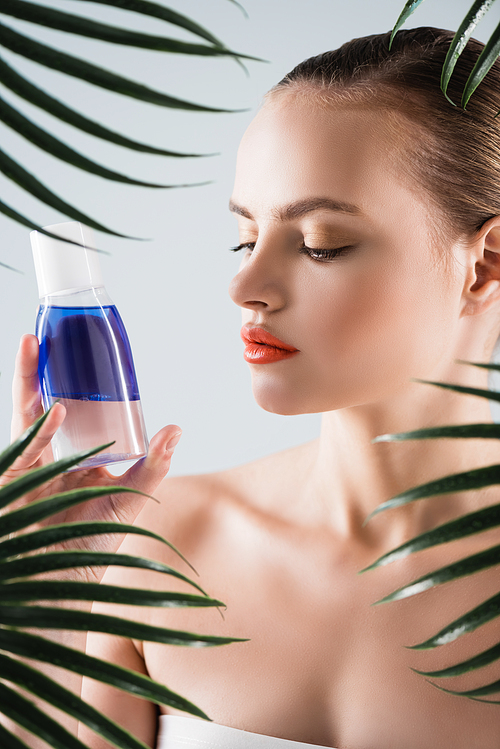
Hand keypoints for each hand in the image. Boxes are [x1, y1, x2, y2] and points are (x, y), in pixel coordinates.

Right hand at [3, 334, 180, 560]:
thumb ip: (153, 464)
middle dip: (38, 367)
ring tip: (35, 346)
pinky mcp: (12, 479)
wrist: (63, 580)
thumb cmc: (94, 540)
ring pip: (23, 414)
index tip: (77, 349)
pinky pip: (25, 448)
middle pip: (37, 400)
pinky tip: (56, 409)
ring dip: (27, 381)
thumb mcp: (130, 496)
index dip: (66, 377)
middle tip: (43, 334)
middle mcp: (45, 453)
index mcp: (70, 452)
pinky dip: (40, 428)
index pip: (65, 405)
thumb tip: (176, 427)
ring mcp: (26, 464)